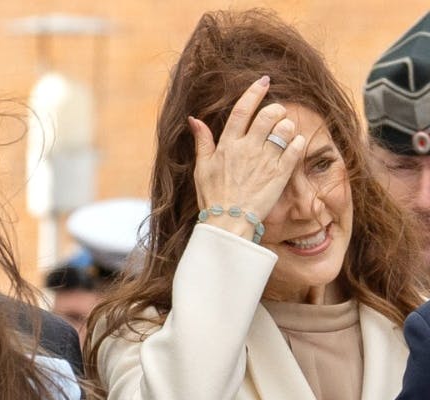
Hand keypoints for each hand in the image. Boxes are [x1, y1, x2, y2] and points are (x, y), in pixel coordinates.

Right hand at [188, 75, 306, 238]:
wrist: (228, 223)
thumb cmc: (213, 196)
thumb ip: (202, 141)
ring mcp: (265, 161)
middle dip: (276, 110)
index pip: (242, 110)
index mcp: (228, 145)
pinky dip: (299, 143)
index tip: (264, 81)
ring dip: (287, 126)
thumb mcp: (202, 168)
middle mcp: (247, 149)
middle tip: (277, 115)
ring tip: (284, 133)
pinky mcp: (280, 174)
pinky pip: (297, 148)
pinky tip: (294, 146)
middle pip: (269, 115)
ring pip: (285, 129)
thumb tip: (194, 119)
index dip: (254, 92)